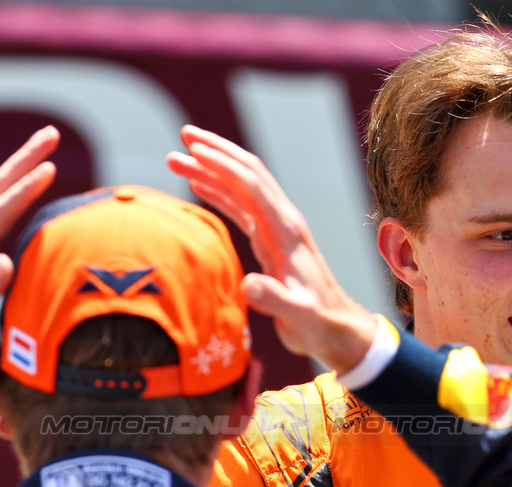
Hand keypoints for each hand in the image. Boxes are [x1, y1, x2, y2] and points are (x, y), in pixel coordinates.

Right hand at [166, 125, 376, 373]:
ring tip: (177, 157)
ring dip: (212, 169)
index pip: (251, 186)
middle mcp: (282, 221)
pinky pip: (241, 205)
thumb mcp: (295, 314)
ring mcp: (277, 228)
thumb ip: (273, 300)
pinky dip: (219, 191)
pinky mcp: (270, 239)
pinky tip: (198, 184)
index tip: (192, 150)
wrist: (334, 327)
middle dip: (216, 151)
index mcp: (285, 231)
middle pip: (248, 172)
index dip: (222, 166)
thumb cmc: (315, 322)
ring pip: (242, 186)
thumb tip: (248, 286)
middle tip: (183, 133)